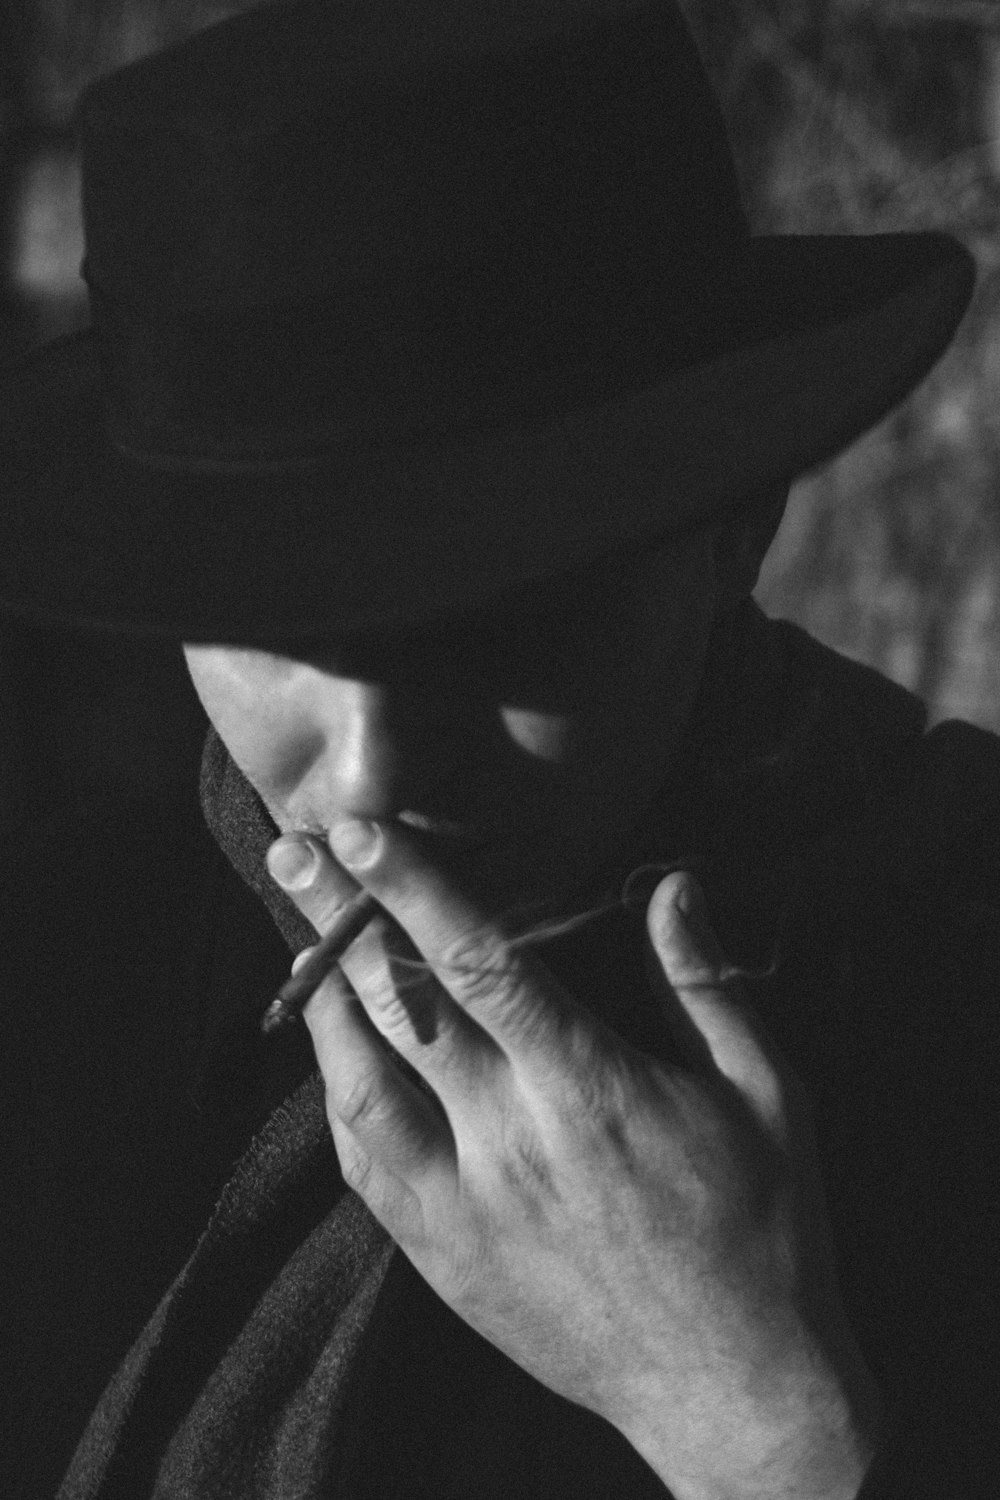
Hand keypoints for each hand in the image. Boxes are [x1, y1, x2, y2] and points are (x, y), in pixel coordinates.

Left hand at [266, 820, 880, 1499]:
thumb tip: (671, 886)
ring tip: (296, 936)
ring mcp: (464, 1205)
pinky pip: (364, 1162)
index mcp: (588, 1089)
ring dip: (320, 1001)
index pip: (479, 962)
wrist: (727, 1387)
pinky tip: (332, 1047)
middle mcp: (509, 1141)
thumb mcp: (765, 1095)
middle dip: (339, 920)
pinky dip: (337, 1090)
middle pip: (399, 1007)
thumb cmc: (762, 1229)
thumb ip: (702, 983)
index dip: (414, 886)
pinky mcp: (442, 1255)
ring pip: (359, 1084)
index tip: (363, 829)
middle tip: (293, 852)